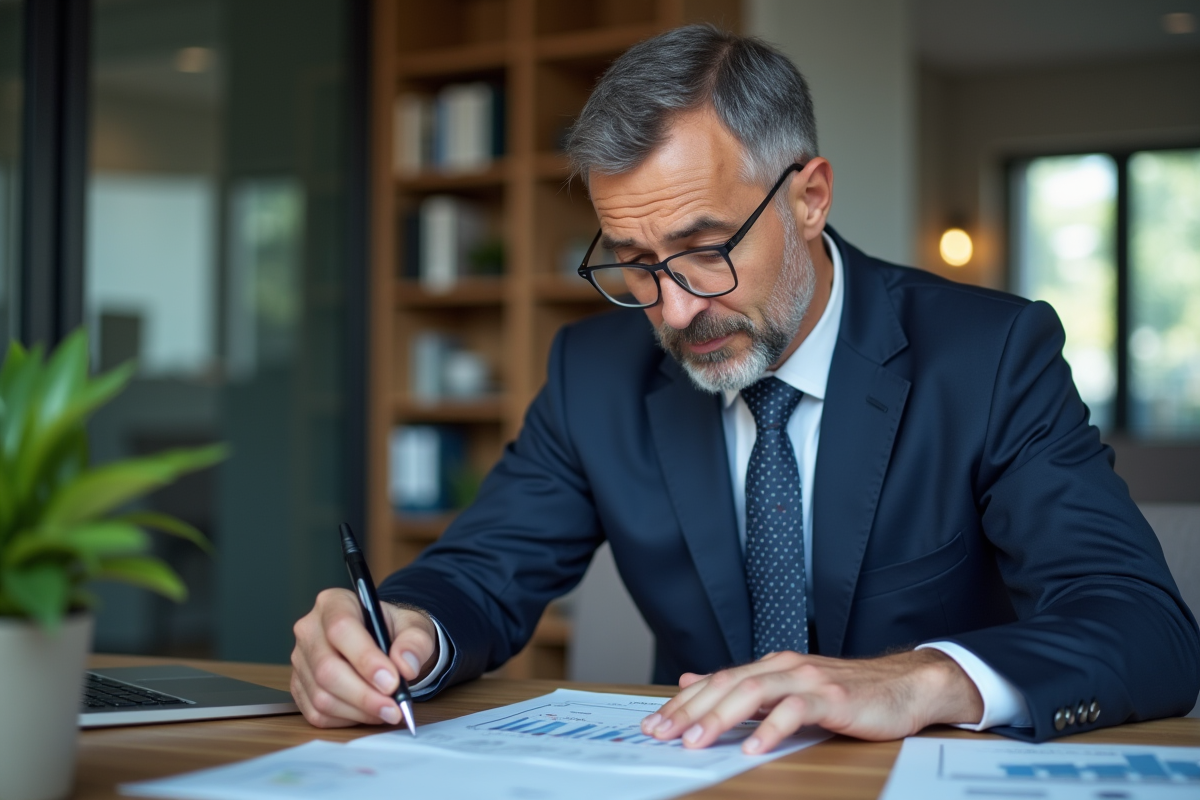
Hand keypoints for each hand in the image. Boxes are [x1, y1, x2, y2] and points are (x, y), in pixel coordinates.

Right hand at [291, 588, 437, 727]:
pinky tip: (368, 712)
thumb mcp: (415, 627)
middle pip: (327, 668)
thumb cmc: (394, 631)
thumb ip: (415, 643)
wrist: (383, 644)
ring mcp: (301, 660)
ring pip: (322, 696)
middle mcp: (310, 630)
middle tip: (394, 708)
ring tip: (387, 711)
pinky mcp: (298, 687)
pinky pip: (318, 713)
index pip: (341, 629)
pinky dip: (347, 719)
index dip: (365, 659)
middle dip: (364, 695)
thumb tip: (406, 666)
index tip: (392, 682)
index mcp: (334, 603)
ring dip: (359, 711)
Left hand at [640, 649, 982, 752]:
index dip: (683, 703)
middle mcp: (784, 666)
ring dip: (721, 718)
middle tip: (662, 733)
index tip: (654, 724)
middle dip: (690, 710)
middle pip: (727, 685)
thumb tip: (692, 681)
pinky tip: (754, 747)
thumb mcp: (788, 687)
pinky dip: (771, 728)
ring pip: (753, 692)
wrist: (906, 685)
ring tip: (696, 741)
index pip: (717, 681)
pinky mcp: (832, 698)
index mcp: (771, 666)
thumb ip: (743, 686)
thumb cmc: (849, 693)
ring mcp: (808, 680)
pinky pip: (795, 710)